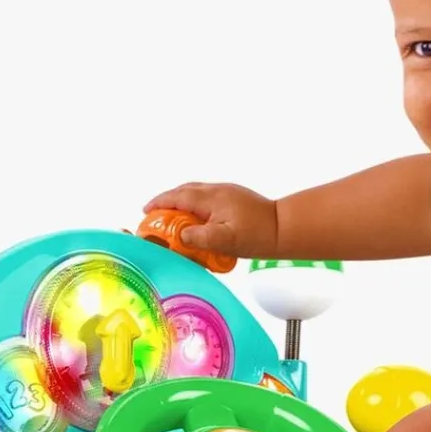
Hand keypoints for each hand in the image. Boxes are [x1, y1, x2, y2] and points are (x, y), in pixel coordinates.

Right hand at [143, 181, 278, 260]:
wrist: (284, 227)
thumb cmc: (257, 235)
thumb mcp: (226, 241)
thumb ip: (200, 238)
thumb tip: (180, 236)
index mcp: (212, 198)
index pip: (178, 196)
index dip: (160, 202)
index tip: (146, 210)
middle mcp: (218, 190)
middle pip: (185, 190)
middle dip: (167, 200)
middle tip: (155, 213)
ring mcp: (227, 191)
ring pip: (197, 191)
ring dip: (181, 200)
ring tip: (172, 214)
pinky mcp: (235, 197)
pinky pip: (207, 196)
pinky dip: (195, 203)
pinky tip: (197, 216)